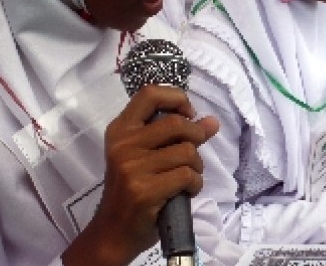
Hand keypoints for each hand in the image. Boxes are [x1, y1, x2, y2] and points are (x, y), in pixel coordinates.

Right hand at [63, 86, 218, 265]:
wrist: (113, 231)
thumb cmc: (132, 191)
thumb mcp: (148, 157)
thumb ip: (179, 136)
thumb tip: (212, 121)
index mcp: (120, 130)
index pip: (149, 94)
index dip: (176, 98)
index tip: (188, 114)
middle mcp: (123, 144)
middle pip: (176, 123)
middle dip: (196, 137)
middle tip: (194, 155)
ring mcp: (132, 166)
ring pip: (186, 152)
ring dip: (197, 166)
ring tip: (188, 177)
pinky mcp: (144, 189)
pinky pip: (187, 175)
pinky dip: (195, 184)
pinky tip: (185, 192)